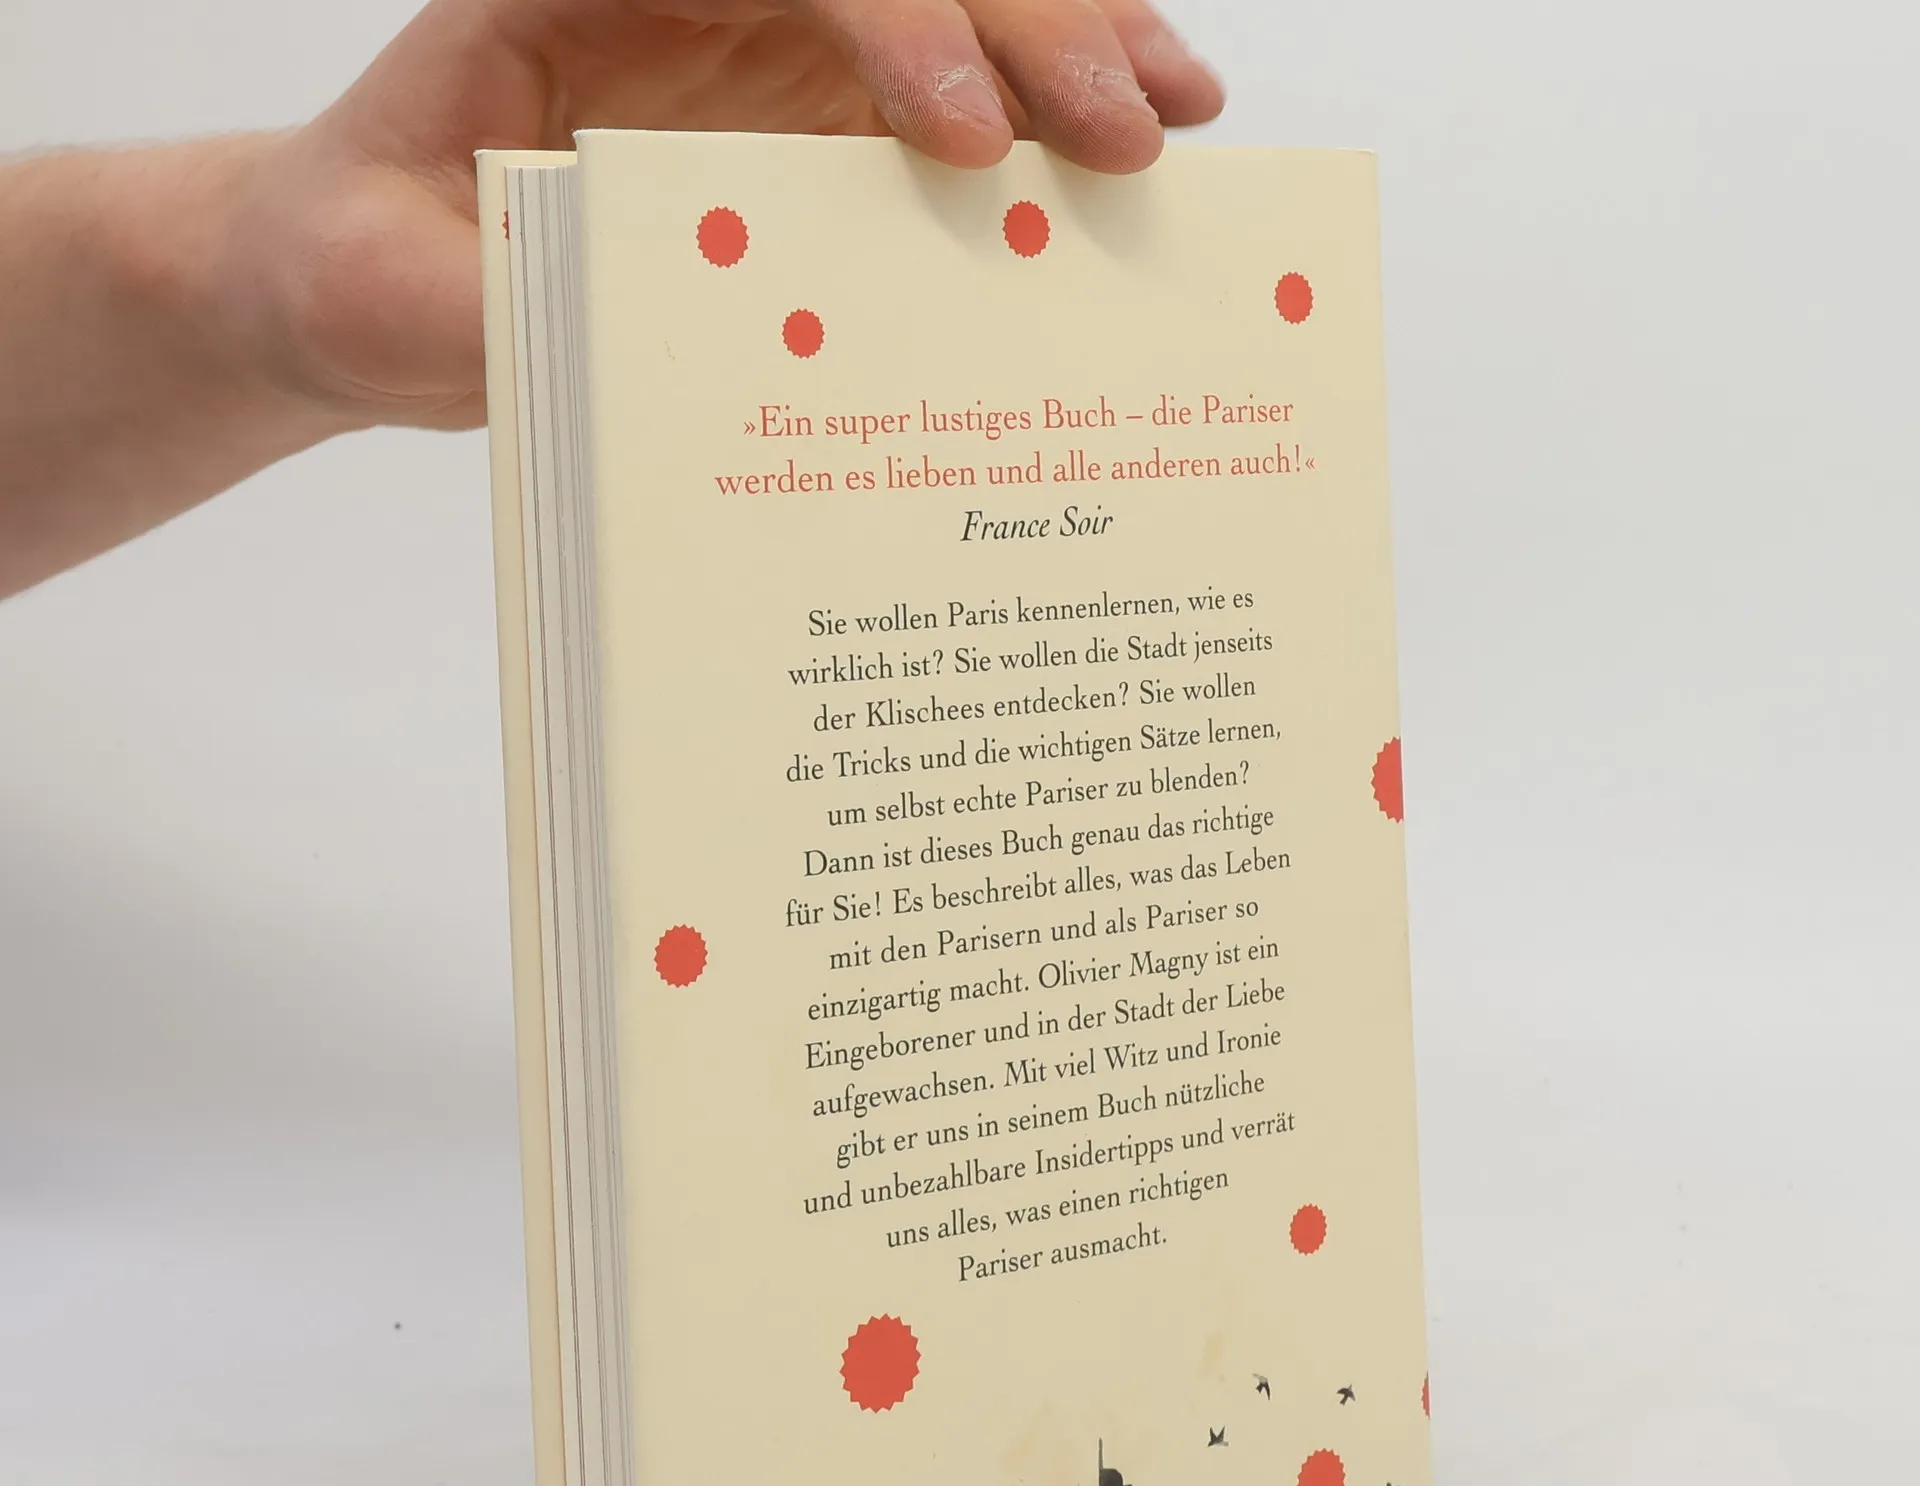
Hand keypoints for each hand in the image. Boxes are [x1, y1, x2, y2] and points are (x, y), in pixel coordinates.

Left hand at [224, 0, 1225, 431]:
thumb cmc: (369, 264)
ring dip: (1073, 46)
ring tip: (1176, 113)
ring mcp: (767, 56)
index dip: (895, 28)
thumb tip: (667, 339)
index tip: (967, 142)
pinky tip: (1124, 148)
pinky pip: (950, 103)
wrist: (369, 278)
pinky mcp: (810, 127)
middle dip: (1029, 30)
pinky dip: (1041, 124)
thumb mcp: (394, 290)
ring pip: (950, 10)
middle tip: (1132, 130)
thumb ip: (505, 305)